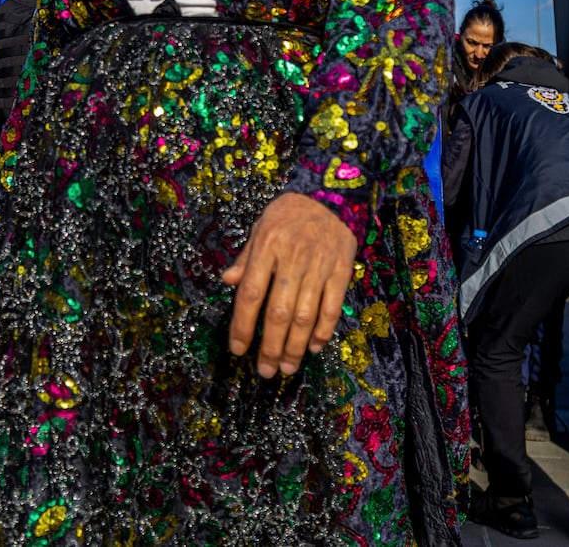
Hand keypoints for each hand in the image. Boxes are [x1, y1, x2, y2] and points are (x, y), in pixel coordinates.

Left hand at [222, 194, 357, 378]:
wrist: (329, 197)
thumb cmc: (287, 216)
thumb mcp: (260, 228)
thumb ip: (245, 258)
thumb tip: (227, 282)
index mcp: (266, 246)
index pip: (251, 294)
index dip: (243, 326)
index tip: (238, 350)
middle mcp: (292, 257)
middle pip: (278, 312)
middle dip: (270, 347)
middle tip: (266, 371)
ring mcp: (319, 265)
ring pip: (305, 315)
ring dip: (295, 347)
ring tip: (287, 368)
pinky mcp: (341, 270)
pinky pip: (332, 307)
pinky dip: (322, 331)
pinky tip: (312, 348)